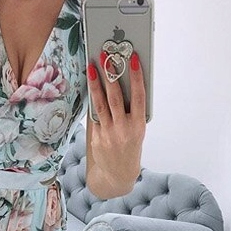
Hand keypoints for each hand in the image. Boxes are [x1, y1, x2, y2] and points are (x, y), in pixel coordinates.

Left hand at [86, 50, 146, 197]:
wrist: (118, 174)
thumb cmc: (130, 146)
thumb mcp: (137, 130)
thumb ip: (131, 111)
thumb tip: (120, 85)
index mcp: (139, 125)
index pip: (139, 96)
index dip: (137, 77)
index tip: (133, 59)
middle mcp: (124, 129)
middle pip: (116, 98)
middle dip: (110, 75)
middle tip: (105, 56)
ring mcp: (109, 134)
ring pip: (100, 104)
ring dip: (96, 84)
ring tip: (91, 67)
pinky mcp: (97, 138)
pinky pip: (94, 116)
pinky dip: (93, 102)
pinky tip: (91, 88)